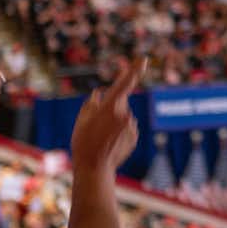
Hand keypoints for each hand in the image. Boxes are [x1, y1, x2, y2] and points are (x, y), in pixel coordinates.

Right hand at [71, 57, 145, 176]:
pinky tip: (110, 143)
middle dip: (110, 108)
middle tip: (96, 126)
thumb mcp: (82, 120)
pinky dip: (120, 132)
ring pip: (123, 117)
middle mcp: (125, 114)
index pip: (125, 83)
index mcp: (111, 106)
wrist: (94, 169)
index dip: (135, 69)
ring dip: (115, 122)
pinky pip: (127, 128)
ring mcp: (131, 126)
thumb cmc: (83, 143)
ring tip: (101, 137)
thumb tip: (98, 93)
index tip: (144, 59)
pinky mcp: (135, 137)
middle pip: (119, 103)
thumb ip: (92, 104)